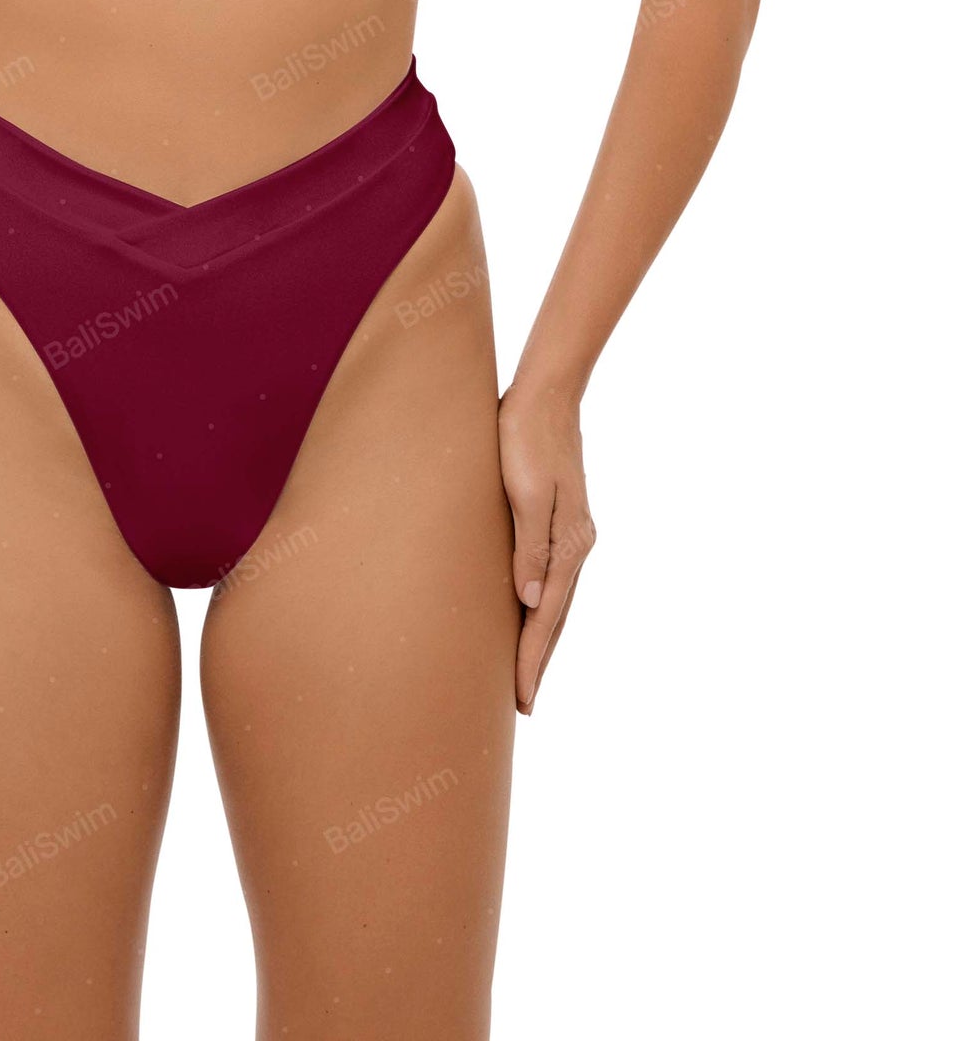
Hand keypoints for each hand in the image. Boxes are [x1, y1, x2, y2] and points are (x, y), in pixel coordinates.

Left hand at [497, 382, 596, 714]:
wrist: (546, 393)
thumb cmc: (526, 437)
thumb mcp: (527, 491)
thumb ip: (530, 546)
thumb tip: (531, 602)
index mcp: (571, 543)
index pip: (547, 616)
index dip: (532, 659)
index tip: (521, 701)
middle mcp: (576, 544)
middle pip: (556, 616)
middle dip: (539, 660)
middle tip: (523, 704)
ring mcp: (571, 533)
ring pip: (555, 600)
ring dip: (541, 637)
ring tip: (524, 671)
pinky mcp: (558, 519)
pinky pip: (551, 577)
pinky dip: (541, 605)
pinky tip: (529, 611)